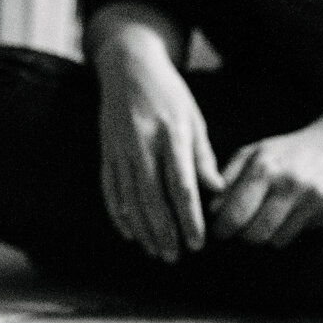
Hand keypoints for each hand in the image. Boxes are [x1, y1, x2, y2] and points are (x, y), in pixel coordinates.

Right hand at [94, 33, 221, 263]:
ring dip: (142, 229)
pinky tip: (129, 231)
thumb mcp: (194, 118)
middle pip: (152, 199)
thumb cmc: (168, 93)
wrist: (128, 66)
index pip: (181, 186)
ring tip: (155, 251)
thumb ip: (203, 157)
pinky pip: (109, 188)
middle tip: (174, 257)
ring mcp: (119, 149)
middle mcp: (142, 144)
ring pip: (129, 198)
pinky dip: (118, 212)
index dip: (189, 218)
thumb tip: (216, 192)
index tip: (198, 243)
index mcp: (171, 135)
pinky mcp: (105, 151)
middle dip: (164, 231)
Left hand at [210, 122, 322, 247]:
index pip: (234, 212)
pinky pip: (294, 236)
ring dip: (263, 236)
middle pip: (253, 232)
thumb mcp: (252, 154)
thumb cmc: (286, 152)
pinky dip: (283, 233)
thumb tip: (211, 209)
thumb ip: (227, 178)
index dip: (222, 228)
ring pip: (274, 239)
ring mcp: (309, 198)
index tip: (219, 231)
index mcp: (263, 167)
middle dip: (242, 235)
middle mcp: (287, 183)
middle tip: (239, 230)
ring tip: (262, 221)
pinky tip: (285, 218)